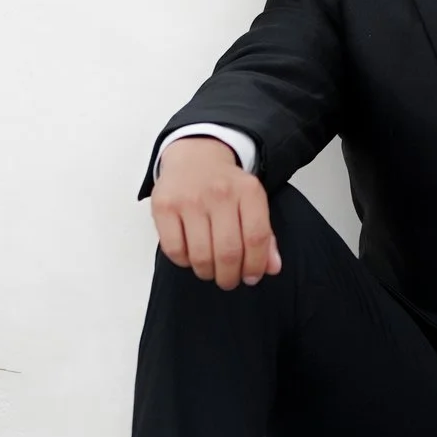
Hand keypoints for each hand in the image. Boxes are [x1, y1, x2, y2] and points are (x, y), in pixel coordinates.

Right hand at [151, 136, 280, 289]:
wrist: (194, 155)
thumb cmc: (225, 186)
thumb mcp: (251, 201)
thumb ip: (264, 235)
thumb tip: (272, 268)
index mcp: (248, 190)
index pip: (256, 238)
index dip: (255, 265)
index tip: (251, 277)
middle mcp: (219, 192)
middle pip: (228, 252)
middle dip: (229, 276)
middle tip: (228, 280)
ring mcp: (189, 198)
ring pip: (201, 256)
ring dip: (207, 272)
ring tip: (210, 269)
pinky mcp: (164, 206)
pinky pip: (175, 250)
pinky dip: (184, 262)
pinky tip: (190, 255)